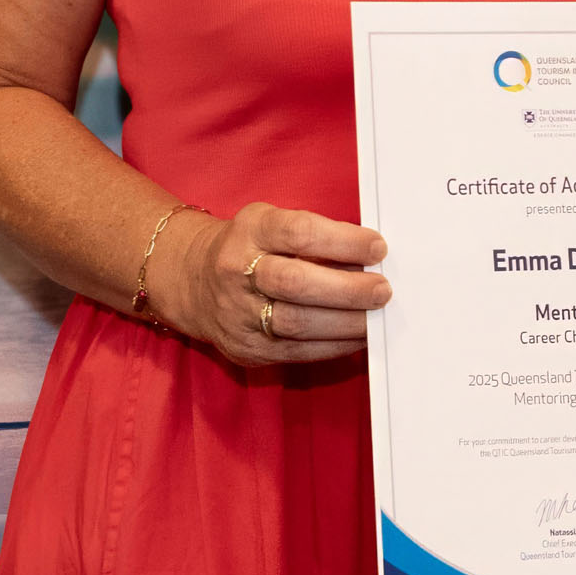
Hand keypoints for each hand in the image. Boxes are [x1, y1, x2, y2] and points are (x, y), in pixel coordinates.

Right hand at [154, 202, 390, 365]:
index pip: (300, 233)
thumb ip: (315, 235)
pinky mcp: (245, 349)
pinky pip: (296, 352)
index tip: (378, 248)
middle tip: (382, 290)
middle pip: (297, 283)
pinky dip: (333, 345)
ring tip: (377, 316)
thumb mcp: (272, 222)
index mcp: (252, 230)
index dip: (343, 241)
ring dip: (346, 323)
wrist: (192, 280)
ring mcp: (238, 314)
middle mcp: (238, 271)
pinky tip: (357, 337)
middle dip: (348, 289)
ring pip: (297, 323)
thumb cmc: (252, 246)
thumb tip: (371, 258)